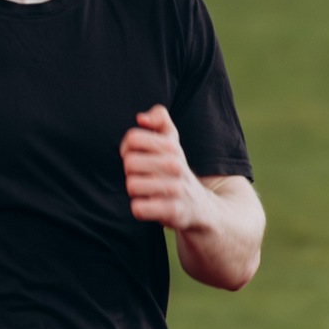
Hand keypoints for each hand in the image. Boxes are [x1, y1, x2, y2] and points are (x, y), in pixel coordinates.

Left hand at [119, 105, 212, 231]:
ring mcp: (175, 188)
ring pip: (132, 185)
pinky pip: (139, 208)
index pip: (133, 138)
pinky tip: (150, 205)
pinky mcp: (173, 211)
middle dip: (130, 172)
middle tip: (142, 176)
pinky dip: (140, 208)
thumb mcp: (172, 141)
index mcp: (171, 146)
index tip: (135, 155)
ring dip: (135, 191)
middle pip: (129, 163)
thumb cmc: (175, 169)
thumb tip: (141, 118)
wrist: (201, 206)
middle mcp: (175, 165)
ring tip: (147, 191)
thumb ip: (159, 119)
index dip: (127, 148)